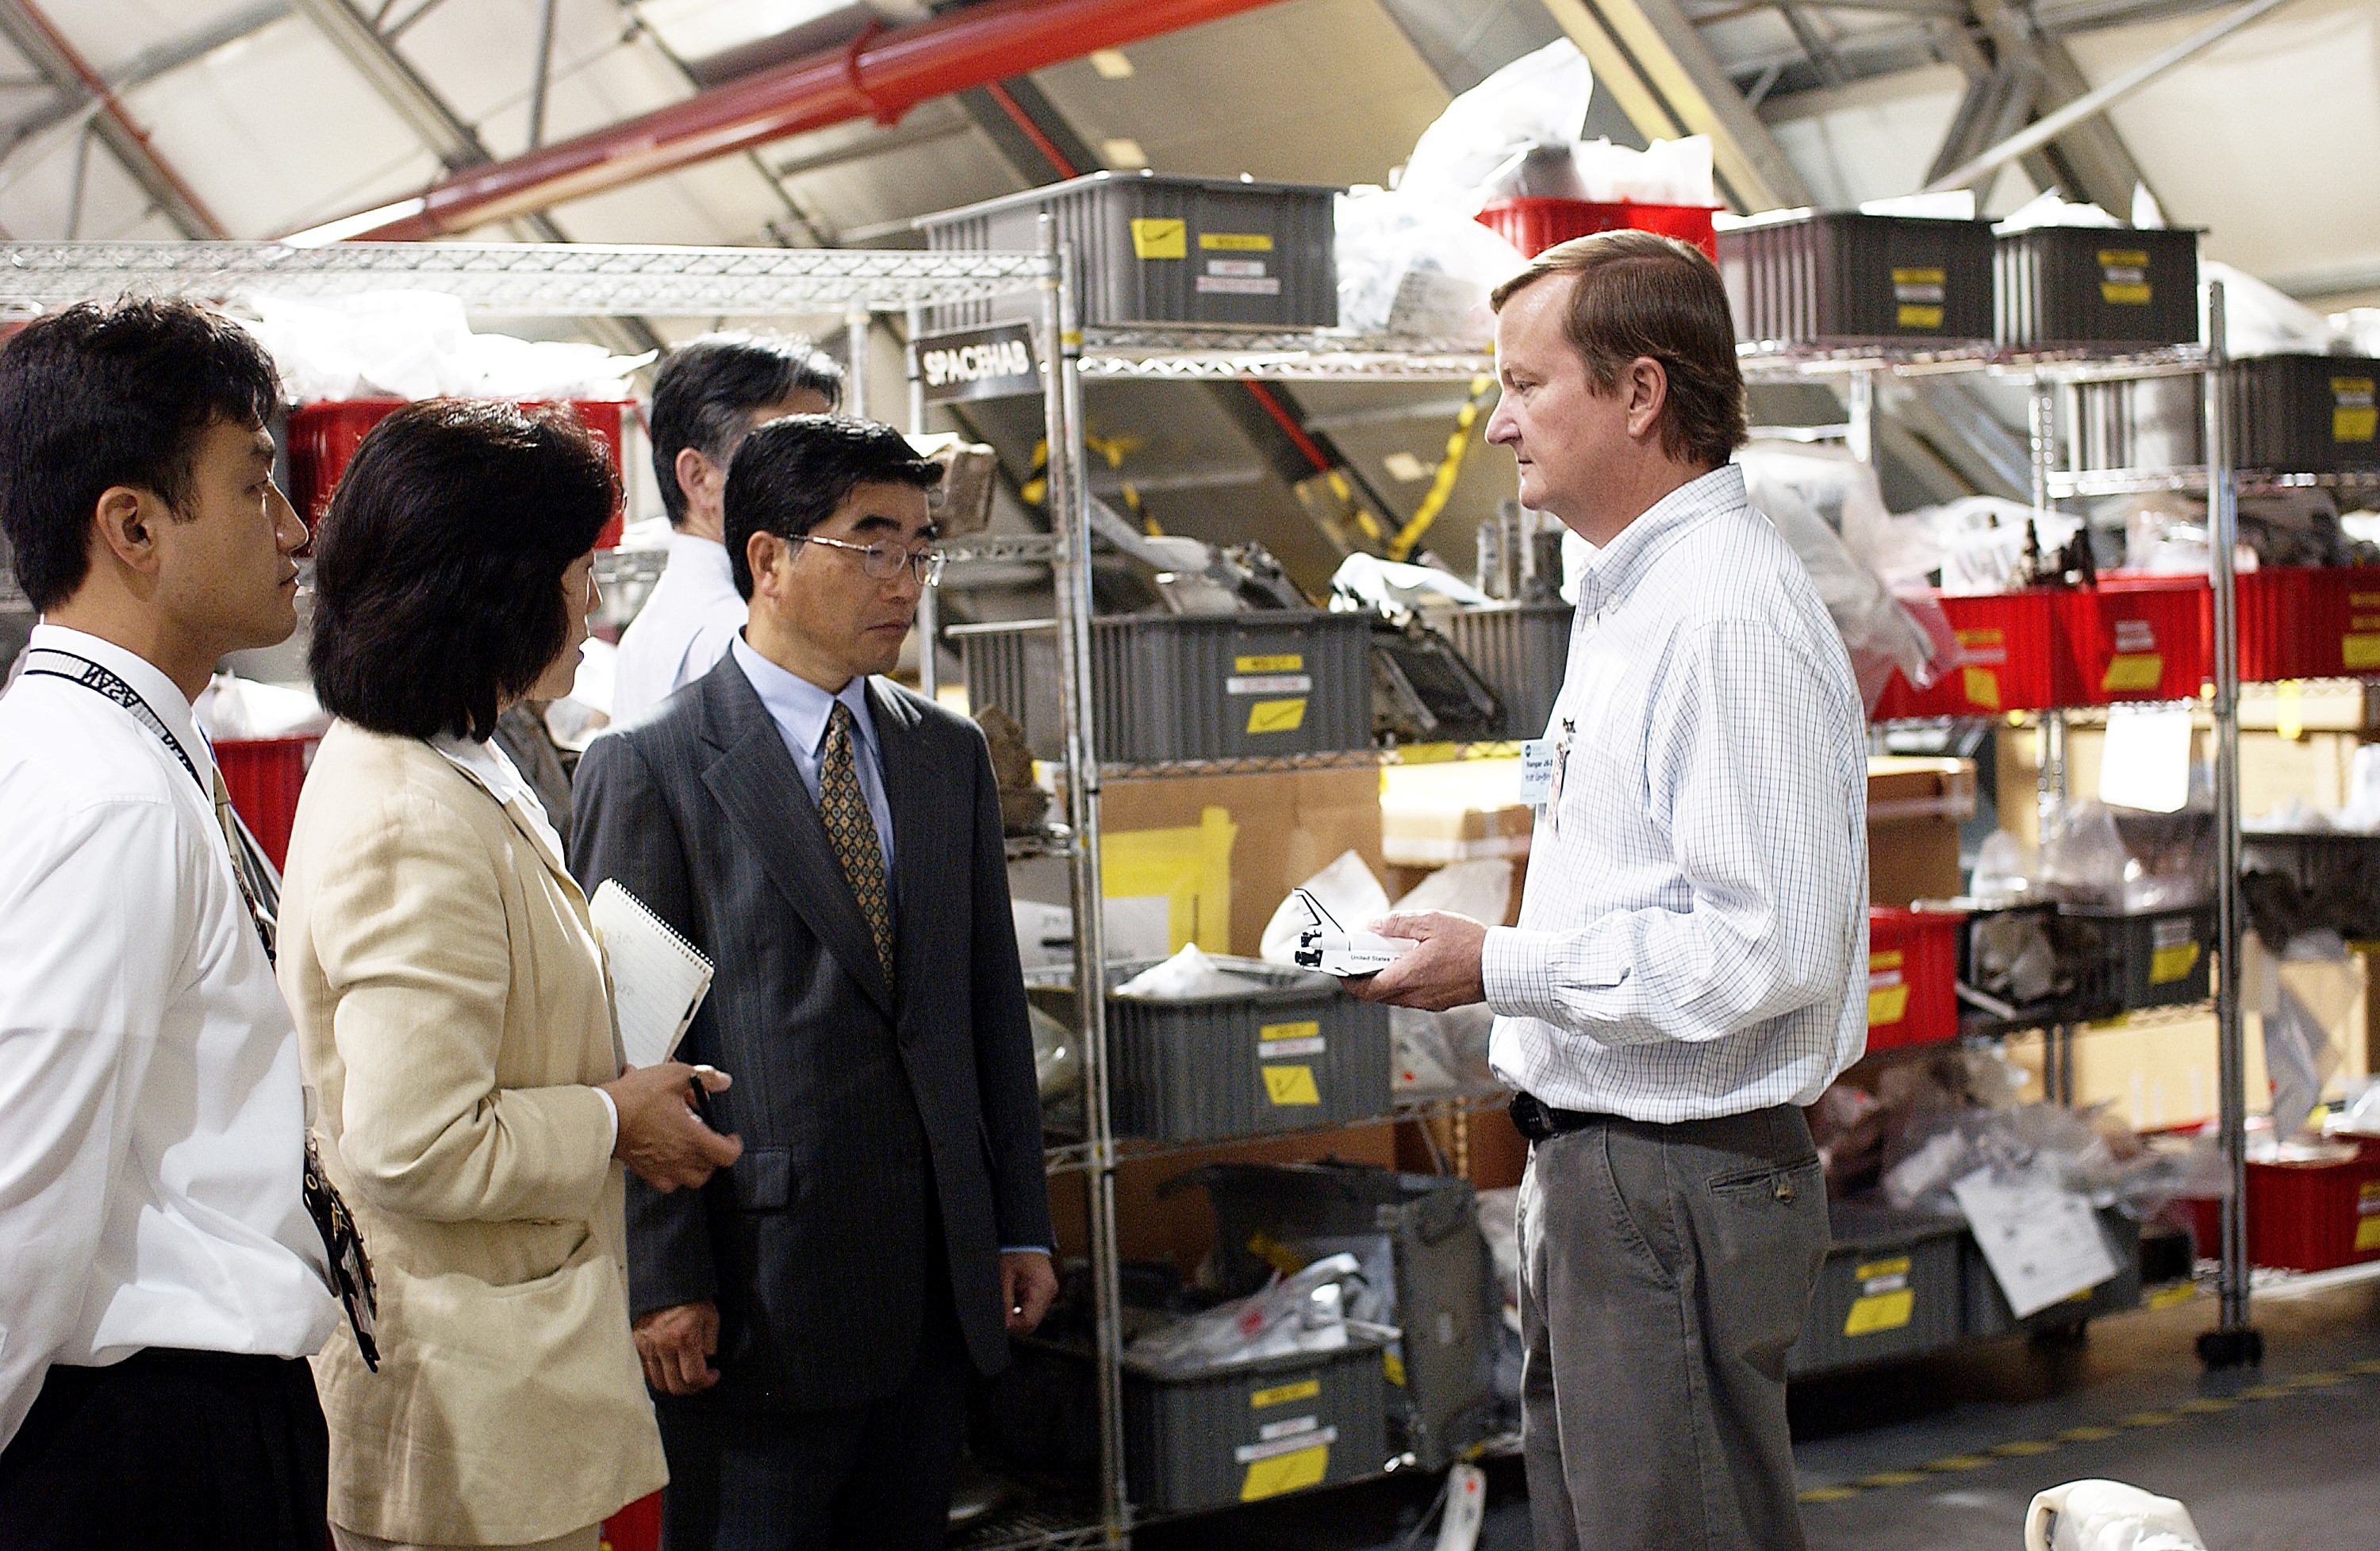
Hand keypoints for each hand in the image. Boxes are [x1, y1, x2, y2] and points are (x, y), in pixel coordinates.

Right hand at [602, 1062, 741, 1191]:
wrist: (603, 1115)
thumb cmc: (636, 1097)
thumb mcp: (675, 1076)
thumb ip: (705, 1078)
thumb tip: (724, 1081)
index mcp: (692, 1137)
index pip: (726, 1155)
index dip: (734, 1147)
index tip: (731, 1138)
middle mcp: (680, 1158)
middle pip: (711, 1168)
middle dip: (715, 1153)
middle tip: (710, 1138)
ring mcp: (663, 1169)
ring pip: (693, 1179)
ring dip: (698, 1166)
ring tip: (693, 1150)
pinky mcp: (647, 1173)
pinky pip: (669, 1183)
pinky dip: (675, 1175)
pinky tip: (671, 1160)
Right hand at [633, 1300, 720, 1394]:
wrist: (666, 1281)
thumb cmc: (691, 1298)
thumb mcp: (711, 1317)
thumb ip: (710, 1343)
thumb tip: (705, 1361)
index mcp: (683, 1337)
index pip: (693, 1377)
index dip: (707, 1381)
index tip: (713, 1375)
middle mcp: (662, 1345)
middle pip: (675, 1386)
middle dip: (692, 1387)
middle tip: (700, 1378)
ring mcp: (646, 1346)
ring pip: (659, 1383)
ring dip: (674, 1383)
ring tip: (684, 1373)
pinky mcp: (635, 1344)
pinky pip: (646, 1372)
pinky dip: (658, 1375)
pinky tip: (669, 1367)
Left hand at [1001, 1251, 1058, 1334]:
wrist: (1026, 1238)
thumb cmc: (1015, 1253)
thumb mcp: (1005, 1277)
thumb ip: (1005, 1301)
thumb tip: (1004, 1324)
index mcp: (1042, 1289)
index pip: (1029, 1321)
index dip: (1012, 1325)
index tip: (1000, 1321)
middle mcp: (1049, 1293)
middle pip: (1032, 1323)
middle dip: (1015, 1323)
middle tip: (1001, 1313)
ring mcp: (1049, 1293)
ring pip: (1033, 1318)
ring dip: (1018, 1316)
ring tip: (1007, 1301)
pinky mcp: (1046, 1292)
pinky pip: (1034, 1309)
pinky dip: (1022, 1309)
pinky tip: (1013, 1298)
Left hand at [1343, 911, 1489, 1011]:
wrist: (1499, 966)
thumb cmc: (1469, 944)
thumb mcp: (1430, 922)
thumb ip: (1397, 924)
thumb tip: (1373, 926)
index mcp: (1407, 976)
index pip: (1366, 989)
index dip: (1348, 981)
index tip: (1341, 969)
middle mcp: (1414, 995)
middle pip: (1377, 994)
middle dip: (1364, 978)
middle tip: (1363, 958)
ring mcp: (1427, 1002)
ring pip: (1394, 996)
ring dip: (1385, 979)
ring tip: (1388, 956)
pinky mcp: (1438, 1003)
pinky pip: (1411, 997)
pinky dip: (1403, 983)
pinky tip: (1411, 964)